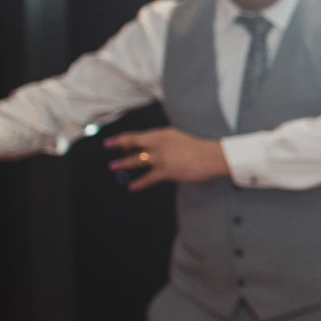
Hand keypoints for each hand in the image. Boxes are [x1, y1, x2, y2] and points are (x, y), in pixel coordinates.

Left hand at [106, 127, 230, 190]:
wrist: (211, 156)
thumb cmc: (199, 148)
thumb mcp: (179, 139)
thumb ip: (164, 143)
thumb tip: (152, 150)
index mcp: (162, 134)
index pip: (138, 135)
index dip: (122, 138)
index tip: (111, 141)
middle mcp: (158, 143)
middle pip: (134, 144)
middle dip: (119, 146)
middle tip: (108, 149)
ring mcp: (161, 157)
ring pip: (137, 160)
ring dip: (124, 163)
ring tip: (113, 167)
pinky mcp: (166, 171)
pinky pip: (149, 178)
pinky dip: (140, 183)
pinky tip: (132, 186)